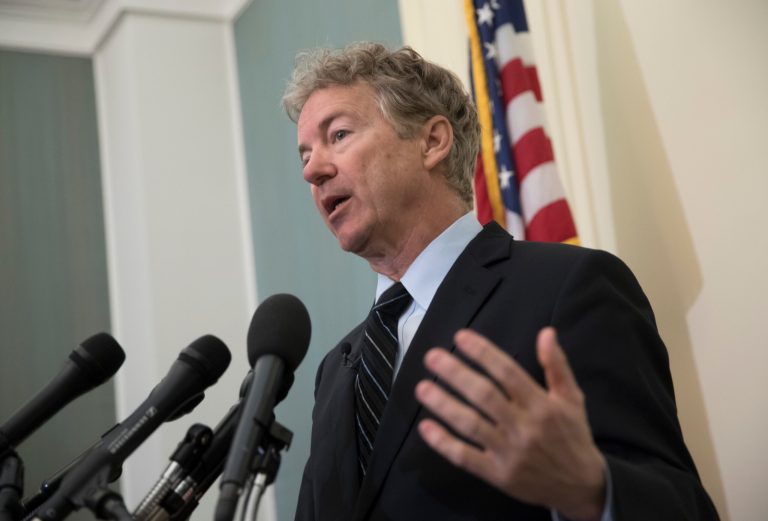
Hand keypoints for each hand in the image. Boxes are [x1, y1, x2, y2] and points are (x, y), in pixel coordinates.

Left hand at [415, 328, 605, 520]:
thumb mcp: (572, 398)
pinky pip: (466, 458)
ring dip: (444, 405)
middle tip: (432, 357)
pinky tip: (426, 427)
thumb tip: (546, 332)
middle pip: (484, 395)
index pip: (507, 373)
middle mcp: (525, 427)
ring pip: (471, 425)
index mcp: (542, 405)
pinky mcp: (498, 475)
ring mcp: (509, 453)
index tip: (460, 337)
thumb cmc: (572, 436)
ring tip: (422, 387)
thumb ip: (557, 365)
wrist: (581, 486)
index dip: (483, 353)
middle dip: (456, 374)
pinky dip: (444, 443)